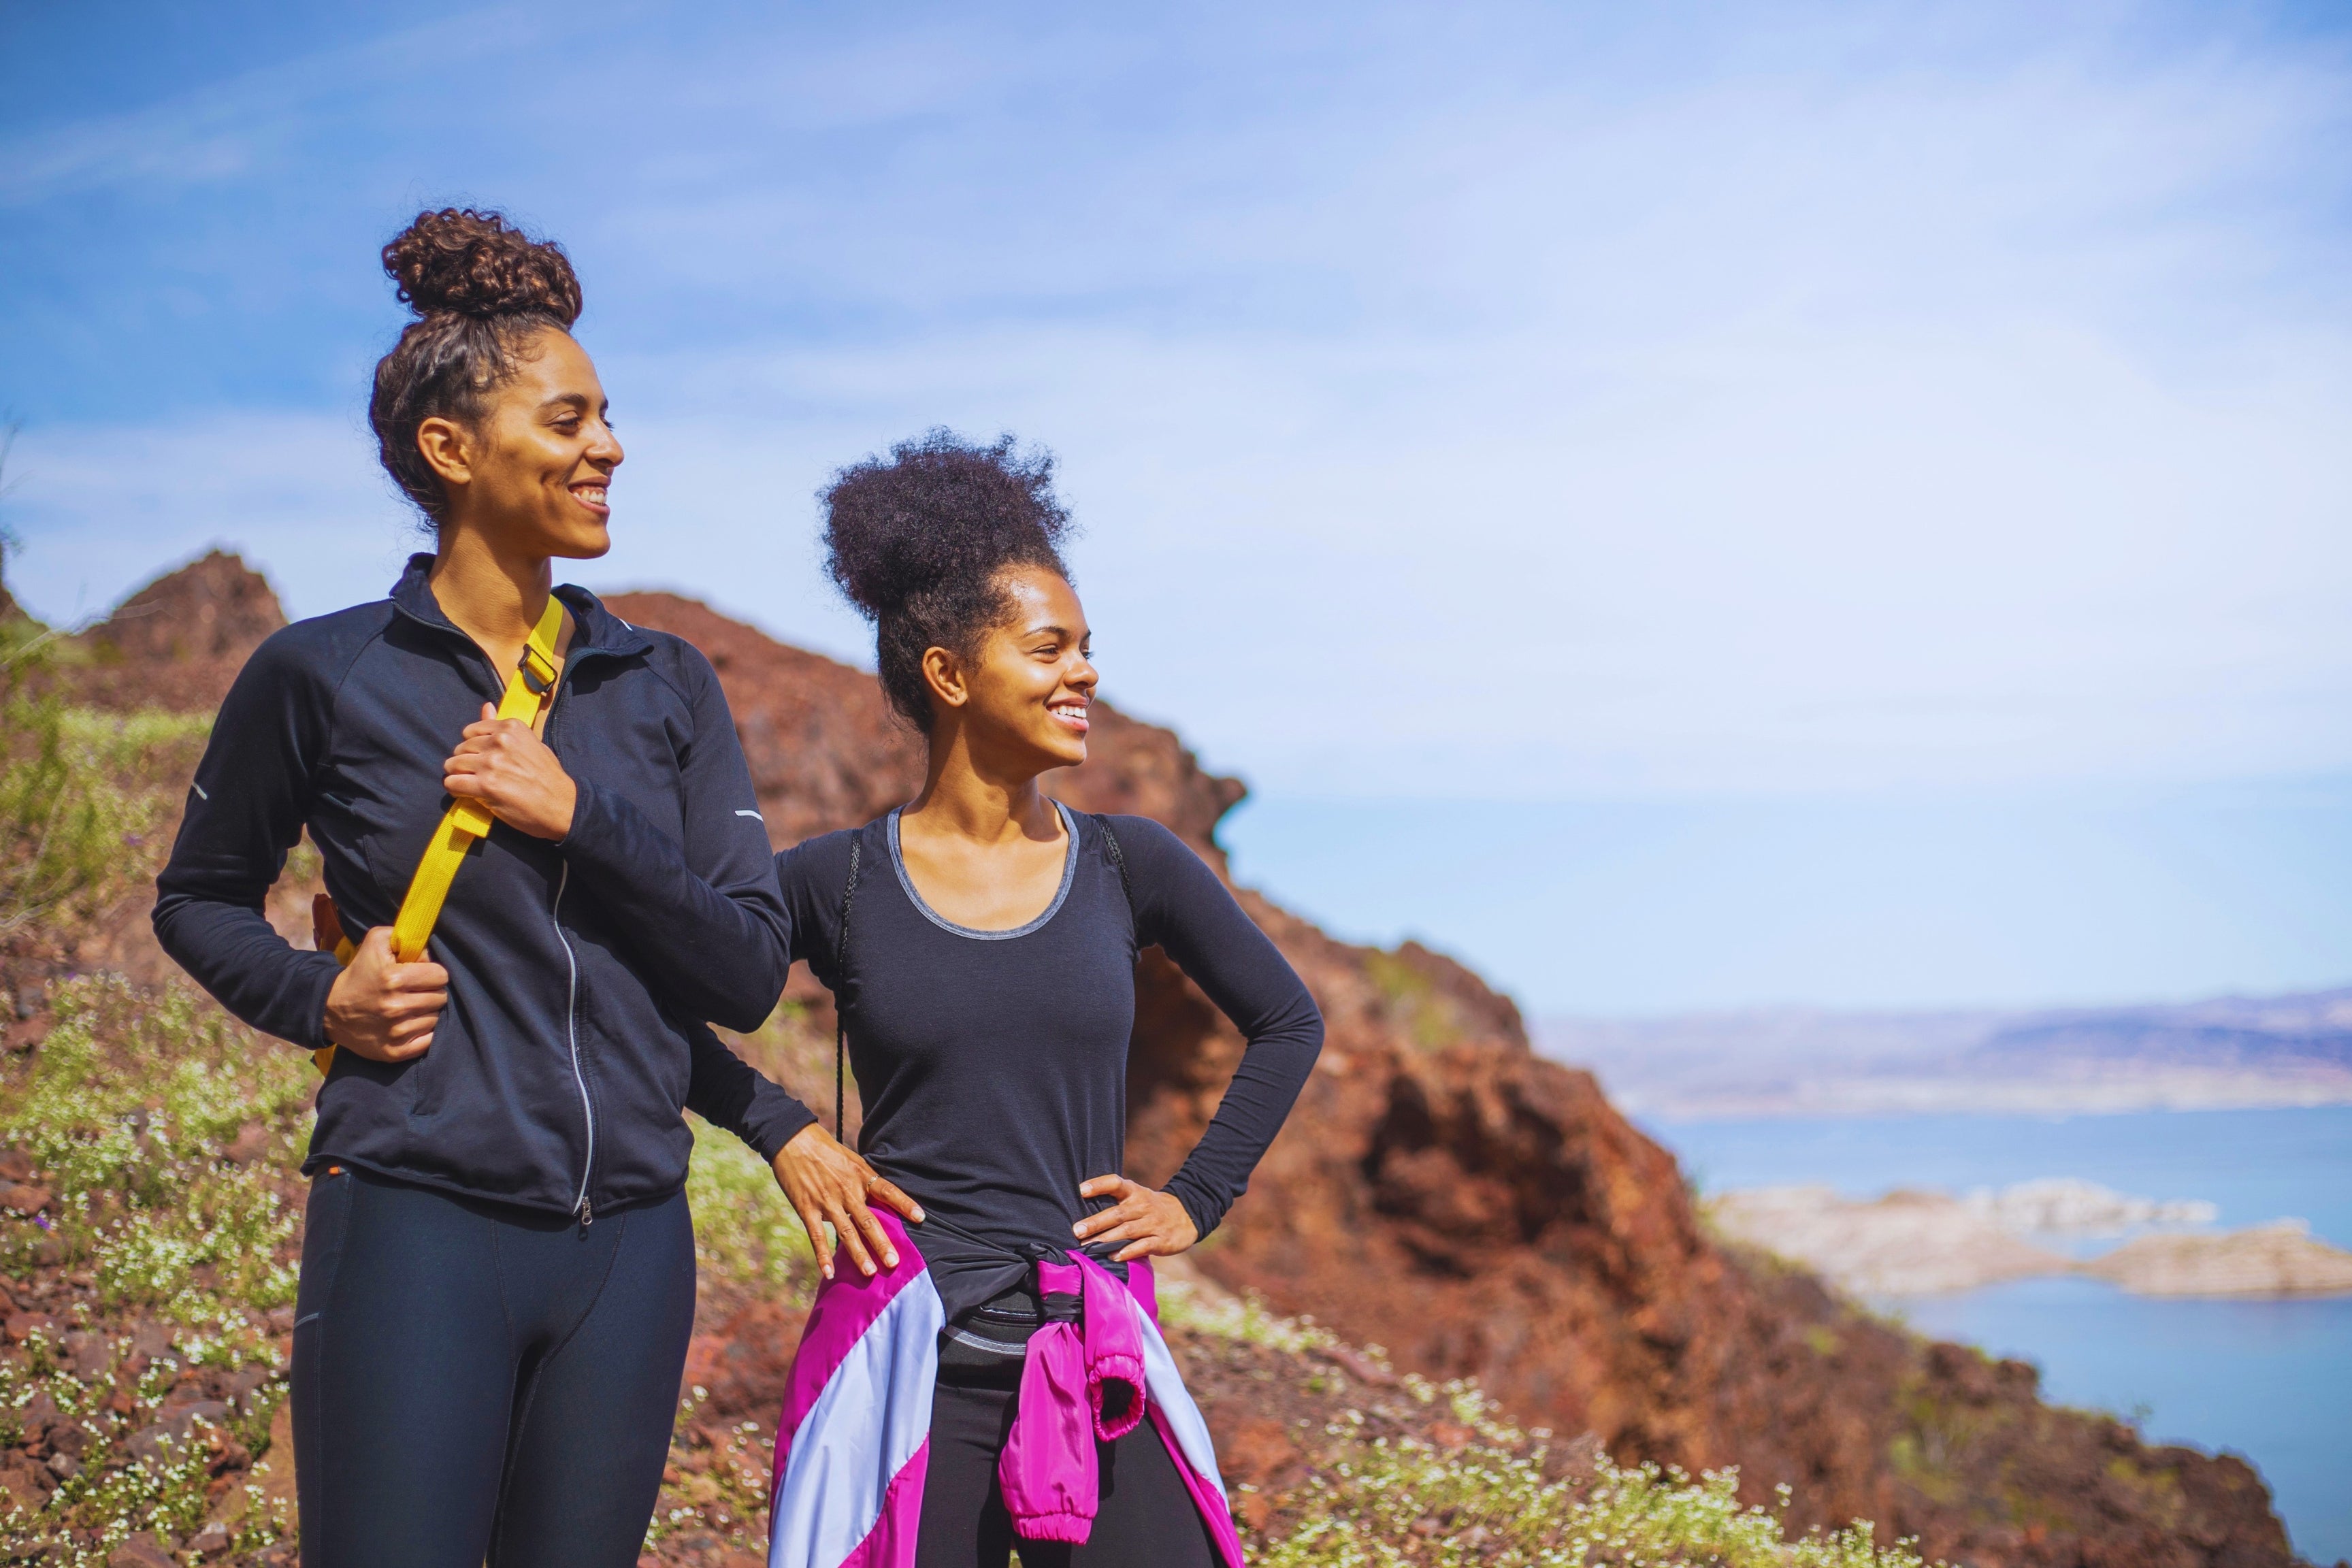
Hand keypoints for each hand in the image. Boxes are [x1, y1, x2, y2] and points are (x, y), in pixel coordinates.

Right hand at [322, 926, 448, 1061]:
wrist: (330, 1010)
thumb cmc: (359, 974)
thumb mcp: (376, 942)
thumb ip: (405, 937)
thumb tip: (429, 952)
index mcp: (393, 979)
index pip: (440, 976)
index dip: (432, 973)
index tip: (420, 975)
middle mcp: (396, 1007)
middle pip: (440, 998)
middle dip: (430, 992)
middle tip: (414, 992)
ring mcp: (396, 1032)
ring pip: (435, 1019)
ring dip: (426, 1012)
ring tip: (408, 1008)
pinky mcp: (394, 1052)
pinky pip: (429, 1041)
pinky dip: (423, 1033)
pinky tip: (409, 1025)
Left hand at [444, 703, 577, 839]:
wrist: (563, 806)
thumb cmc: (549, 777)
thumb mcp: (531, 743)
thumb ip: (504, 729)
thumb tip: (486, 706)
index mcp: (511, 727)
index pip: (471, 731)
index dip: (474, 747)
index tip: (483, 758)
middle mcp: (500, 741)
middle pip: (461, 748)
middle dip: (466, 762)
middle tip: (480, 775)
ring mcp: (491, 763)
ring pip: (453, 765)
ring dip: (460, 776)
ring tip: (473, 785)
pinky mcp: (485, 785)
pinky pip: (452, 783)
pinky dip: (456, 790)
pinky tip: (468, 794)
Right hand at [772, 1123, 924, 1280]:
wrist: (793, 1141)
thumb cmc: (826, 1150)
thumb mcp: (852, 1160)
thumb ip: (865, 1181)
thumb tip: (880, 1200)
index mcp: (861, 1176)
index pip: (887, 1191)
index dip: (904, 1204)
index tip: (920, 1218)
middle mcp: (847, 1190)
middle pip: (868, 1220)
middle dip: (882, 1243)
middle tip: (894, 1263)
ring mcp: (826, 1201)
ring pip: (846, 1232)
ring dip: (858, 1254)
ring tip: (870, 1272)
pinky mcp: (807, 1209)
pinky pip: (817, 1236)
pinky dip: (822, 1256)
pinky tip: (829, 1273)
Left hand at [1073, 1175, 1197, 1262]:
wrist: (1186, 1215)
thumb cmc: (1150, 1207)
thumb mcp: (1136, 1197)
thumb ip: (1115, 1202)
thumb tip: (1082, 1216)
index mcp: (1134, 1192)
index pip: (1116, 1183)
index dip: (1099, 1185)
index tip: (1081, 1190)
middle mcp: (1143, 1206)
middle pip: (1117, 1213)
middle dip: (1096, 1222)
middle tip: (1077, 1230)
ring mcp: (1153, 1223)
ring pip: (1127, 1231)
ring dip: (1107, 1239)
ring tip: (1089, 1247)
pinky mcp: (1161, 1240)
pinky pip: (1143, 1246)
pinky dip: (1128, 1251)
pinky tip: (1114, 1256)